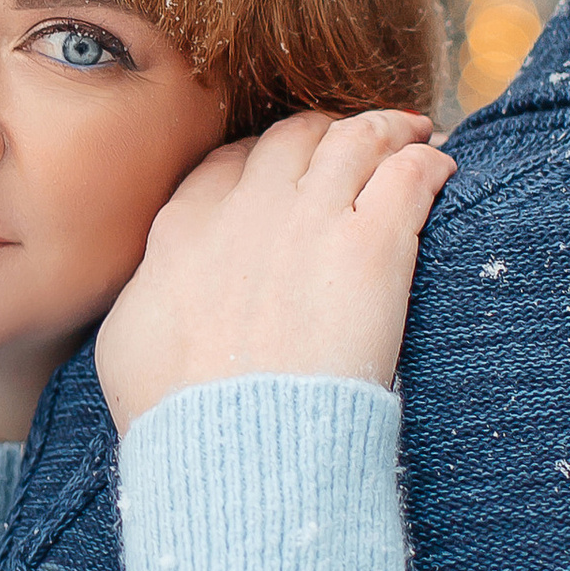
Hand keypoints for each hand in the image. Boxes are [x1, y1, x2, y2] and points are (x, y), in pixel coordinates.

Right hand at [96, 110, 453, 432]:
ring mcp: (313, 218)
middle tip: (353, 141)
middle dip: (326, 131)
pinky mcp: (373, 244)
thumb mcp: (128, 345)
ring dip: (388, 130)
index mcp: (186, 228)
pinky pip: (410, 175)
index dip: (264, 155)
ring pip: (357, 139)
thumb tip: (154, 302)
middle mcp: (249, 206)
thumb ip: (146, 301)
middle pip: (295, 137)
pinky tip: (442, 167)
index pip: (230, 162)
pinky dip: (428, 162)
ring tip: (413, 132)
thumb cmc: (175, 413)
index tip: (286, 169)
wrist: (235, 441)